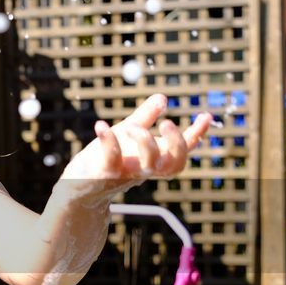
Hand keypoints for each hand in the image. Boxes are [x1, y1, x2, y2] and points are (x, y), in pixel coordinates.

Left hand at [58, 94, 213, 203]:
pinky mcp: (103, 175)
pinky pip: (110, 162)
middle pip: (173, 164)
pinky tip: (101, 126)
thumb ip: (145, 118)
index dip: (197, 135)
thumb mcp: (127, 134)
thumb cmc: (107, 159)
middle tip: (167, 123)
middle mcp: (144, 170)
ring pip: (147, 166)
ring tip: (132, 125)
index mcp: (154, 160)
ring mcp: (125, 174)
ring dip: (145, 142)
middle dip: (176, 143)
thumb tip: (163, 98)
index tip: (206, 115)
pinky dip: (108, 142)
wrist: (79, 187)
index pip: (182, 151)